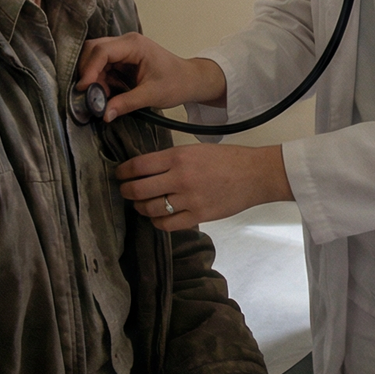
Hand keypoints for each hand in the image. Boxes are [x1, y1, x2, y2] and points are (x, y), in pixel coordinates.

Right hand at [77, 32, 226, 121]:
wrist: (190, 81)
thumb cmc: (177, 83)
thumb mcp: (152, 95)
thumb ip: (127, 103)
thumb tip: (104, 114)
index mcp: (134, 45)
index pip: (102, 51)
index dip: (89, 69)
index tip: (84, 88)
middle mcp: (126, 42)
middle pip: (93, 49)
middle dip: (87, 71)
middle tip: (89, 93)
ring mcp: (123, 50)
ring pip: (95, 58)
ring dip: (93, 77)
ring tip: (100, 96)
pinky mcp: (122, 59)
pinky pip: (102, 66)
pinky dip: (99, 79)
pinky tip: (106, 92)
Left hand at [116, 142, 291, 227]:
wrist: (254, 175)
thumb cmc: (228, 160)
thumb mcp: (196, 149)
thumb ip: (171, 160)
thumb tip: (146, 170)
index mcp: (178, 157)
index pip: (138, 166)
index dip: (123, 172)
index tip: (120, 175)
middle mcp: (180, 178)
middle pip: (138, 189)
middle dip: (127, 191)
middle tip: (125, 191)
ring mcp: (189, 199)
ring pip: (150, 208)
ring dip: (141, 207)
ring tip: (142, 204)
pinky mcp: (198, 215)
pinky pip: (167, 224)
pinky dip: (157, 221)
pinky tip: (158, 217)